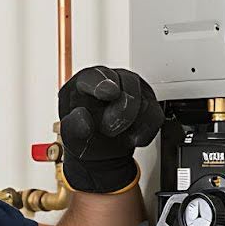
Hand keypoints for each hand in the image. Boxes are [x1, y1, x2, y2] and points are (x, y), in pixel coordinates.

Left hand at [57, 66, 164, 193]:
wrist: (98, 149)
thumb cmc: (82, 134)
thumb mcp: (69, 134)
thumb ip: (72, 126)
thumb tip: (84, 119)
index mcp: (86, 81)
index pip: (96, 76)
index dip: (103, 84)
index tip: (110, 92)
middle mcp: (111, 79)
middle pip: (127, 83)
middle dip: (122, 111)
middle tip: (109, 129)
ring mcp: (133, 88)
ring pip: (144, 100)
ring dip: (133, 124)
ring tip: (117, 134)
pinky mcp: (149, 103)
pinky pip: (155, 115)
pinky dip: (145, 131)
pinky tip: (132, 138)